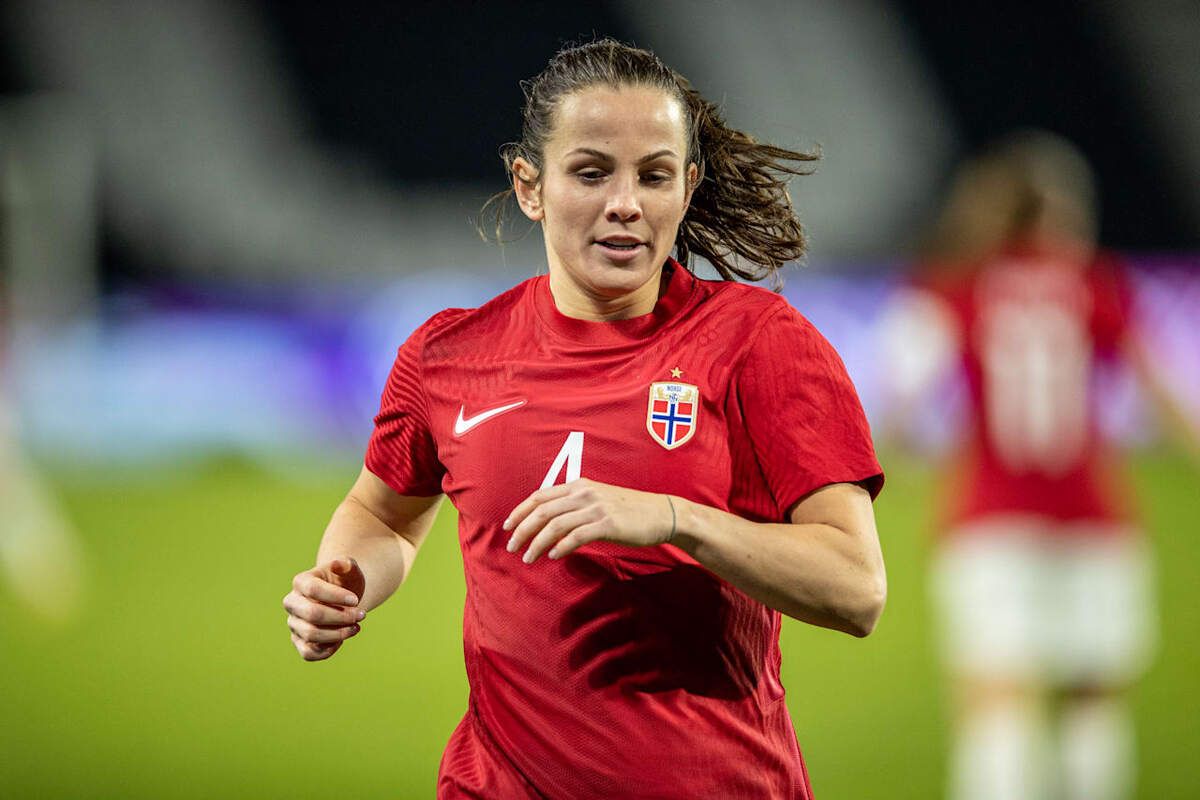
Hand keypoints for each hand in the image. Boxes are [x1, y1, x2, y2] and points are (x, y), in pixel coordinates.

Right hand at [283, 556, 366, 660]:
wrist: (345, 598)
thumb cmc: (345, 581)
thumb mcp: (350, 569)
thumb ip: (347, 564)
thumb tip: (338, 564)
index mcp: (301, 581)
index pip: (313, 589)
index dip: (336, 596)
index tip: (356, 600)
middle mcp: (292, 603)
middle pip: (312, 614)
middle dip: (341, 617)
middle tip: (361, 615)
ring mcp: (294, 623)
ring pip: (310, 635)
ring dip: (338, 634)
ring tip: (356, 627)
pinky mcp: (299, 641)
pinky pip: (308, 653)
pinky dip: (328, 650)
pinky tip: (342, 640)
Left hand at [503, 479, 674, 563]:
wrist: (662, 513)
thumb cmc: (629, 510)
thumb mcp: (598, 499)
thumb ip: (575, 505)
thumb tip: (549, 520)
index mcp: (579, 485)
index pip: (540, 495)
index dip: (519, 511)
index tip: (507, 527)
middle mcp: (584, 493)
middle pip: (542, 510)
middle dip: (522, 530)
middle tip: (511, 547)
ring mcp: (596, 508)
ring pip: (555, 525)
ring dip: (537, 543)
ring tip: (528, 558)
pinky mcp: (607, 524)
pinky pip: (575, 537)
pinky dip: (560, 547)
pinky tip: (552, 556)